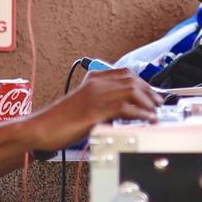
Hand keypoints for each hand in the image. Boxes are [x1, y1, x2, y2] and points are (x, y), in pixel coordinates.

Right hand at [30, 67, 161, 153]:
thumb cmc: (61, 120)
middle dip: (149, 91)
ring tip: (154, 112)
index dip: (143, 82)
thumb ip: (104, 102)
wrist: (42, 128)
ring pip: (130, 90)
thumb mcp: (85, 105)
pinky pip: (124, 107)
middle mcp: (95, 83)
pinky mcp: (95, 110)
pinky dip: (139, 113)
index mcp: (93, 78)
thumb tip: (126, 108)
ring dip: (147, 102)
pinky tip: (145, 119)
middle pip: (131, 79)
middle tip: (159, 103)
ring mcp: (95, 95)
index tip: (153, 93)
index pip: (125, 73)